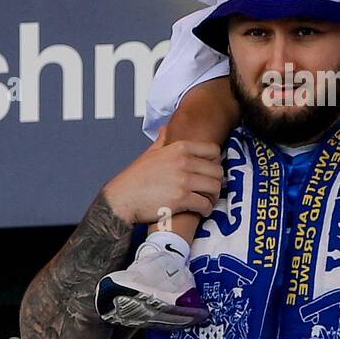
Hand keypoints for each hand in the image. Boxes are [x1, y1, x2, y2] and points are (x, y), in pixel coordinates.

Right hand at [102, 133, 224, 225]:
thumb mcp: (149, 153)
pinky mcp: (181, 199)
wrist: (122, 199)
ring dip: (213, 196)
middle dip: (216, 182)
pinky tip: (201, 210)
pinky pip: (205, 204)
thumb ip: (162, 141)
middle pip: (217, 171)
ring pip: (214, 188)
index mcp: (179, 148)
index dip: (215, 162)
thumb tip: (165, 128)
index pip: (213, 151)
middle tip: (211, 190)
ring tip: (207, 200)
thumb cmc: (135, 178)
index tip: (210, 171)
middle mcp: (183, 162)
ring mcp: (183, 181)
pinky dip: (206, 209)